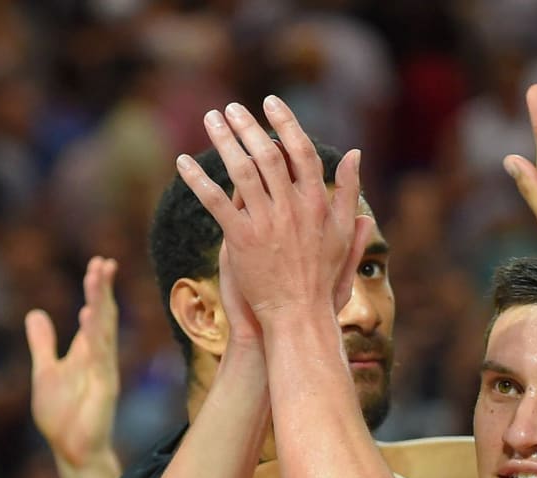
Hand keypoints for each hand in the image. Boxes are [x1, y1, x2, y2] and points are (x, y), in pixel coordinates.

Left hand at [26, 256, 119, 467]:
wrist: (73, 448)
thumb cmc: (63, 413)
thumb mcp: (44, 370)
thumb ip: (42, 343)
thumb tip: (36, 313)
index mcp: (86, 352)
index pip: (94, 314)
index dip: (96, 290)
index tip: (98, 266)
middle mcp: (98, 356)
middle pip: (103, 316)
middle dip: (102, 289)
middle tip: (104, 262)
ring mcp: (103, 369)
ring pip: (103, 329)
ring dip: (100, 303)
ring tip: (99, 279)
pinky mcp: (104, 385)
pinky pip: (100, 355)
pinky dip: (96, 335)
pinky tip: (91, 316)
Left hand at [175, 96, 370, 327]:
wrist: (299, 315)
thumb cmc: (323, 278)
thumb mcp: (344, 233)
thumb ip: (349, 192)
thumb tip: (355, 154)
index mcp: (317, 204)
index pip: (302, 151)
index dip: (286, 123)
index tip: (271, 103)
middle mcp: (292, 208)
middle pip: (268, 154)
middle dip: (248, 126)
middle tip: (231, 109)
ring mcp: (266, 223)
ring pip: (241, 170)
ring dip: (224, 140)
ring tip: (210, 119)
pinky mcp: (241, 239)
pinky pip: (215, 201)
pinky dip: (198, 180)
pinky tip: (181, 163)